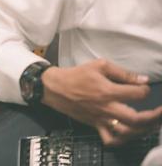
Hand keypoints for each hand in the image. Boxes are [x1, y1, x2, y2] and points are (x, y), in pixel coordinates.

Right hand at [41, 59, 161, 145]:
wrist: (54, 87)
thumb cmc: (76, 75)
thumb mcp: (99, 66)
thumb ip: (122, 73)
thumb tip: (142, 79)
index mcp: (108, 91)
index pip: (137, 94)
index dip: (145, 90)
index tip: (144, 87)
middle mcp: (106, 108)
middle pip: (137, 119)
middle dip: (154, 116)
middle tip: (160, 112)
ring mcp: (101, 119)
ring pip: (127, 132)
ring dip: (143, 129)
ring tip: (151, 123)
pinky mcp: (95, 125)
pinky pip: (110, 139)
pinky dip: (122, 140)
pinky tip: (129, 134)